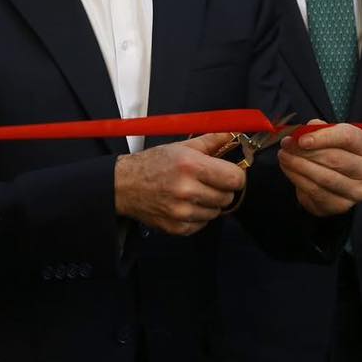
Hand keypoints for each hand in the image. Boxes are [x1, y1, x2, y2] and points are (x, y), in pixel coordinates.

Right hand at [114, 133, 243, 235]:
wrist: (125, 185)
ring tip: (194, 192)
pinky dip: (199, 215)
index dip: (236, 175)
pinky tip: (186, 204)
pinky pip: (203, 224)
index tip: (229, 173)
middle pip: (228, 197)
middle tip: (208, 181)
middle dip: (222, 189)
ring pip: (217, 212)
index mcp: (190, 165)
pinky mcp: (177, 228)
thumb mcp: (182, 146)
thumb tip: (234, 134)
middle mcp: (187, 190)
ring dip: (210, 203)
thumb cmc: (153, 163)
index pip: (235, 178)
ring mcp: (182, 212)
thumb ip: (212, 141)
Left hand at [278, 120, 361, 216]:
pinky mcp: (342, 205)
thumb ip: (316, 130)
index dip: (323, 137)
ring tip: (284, 157)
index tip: (301, 139)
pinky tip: (289, 170)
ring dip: (298, 166)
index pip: (348, 137)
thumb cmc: (333, 151)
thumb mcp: (328, 135)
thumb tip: (300, 133)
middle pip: (335, 159)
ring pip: (324, 177)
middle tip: (286, 146)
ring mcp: (357, 191)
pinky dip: (298, 180)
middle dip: (305, 152)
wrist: (334, 179)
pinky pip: (316, 192)